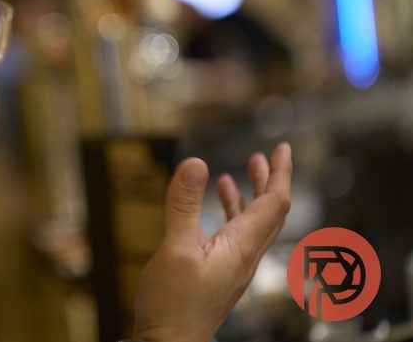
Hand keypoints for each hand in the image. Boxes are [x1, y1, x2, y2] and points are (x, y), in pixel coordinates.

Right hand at [132, 142, 291, 341]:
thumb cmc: (173, 305)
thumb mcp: (175, 247)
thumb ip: (185, 204)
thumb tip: (196, 163)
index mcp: (241, 247)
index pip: (274, 203)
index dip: (280, 173)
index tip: (282, 149)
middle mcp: (244, 256)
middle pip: (269, 212)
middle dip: (268, 180)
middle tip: (263, 156)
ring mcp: (234, 267)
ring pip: (253, 224)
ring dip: (250, 196)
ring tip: (240, 174)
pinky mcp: (220, 274)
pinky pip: (236, 237)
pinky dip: (231, 214)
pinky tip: (215, 209)